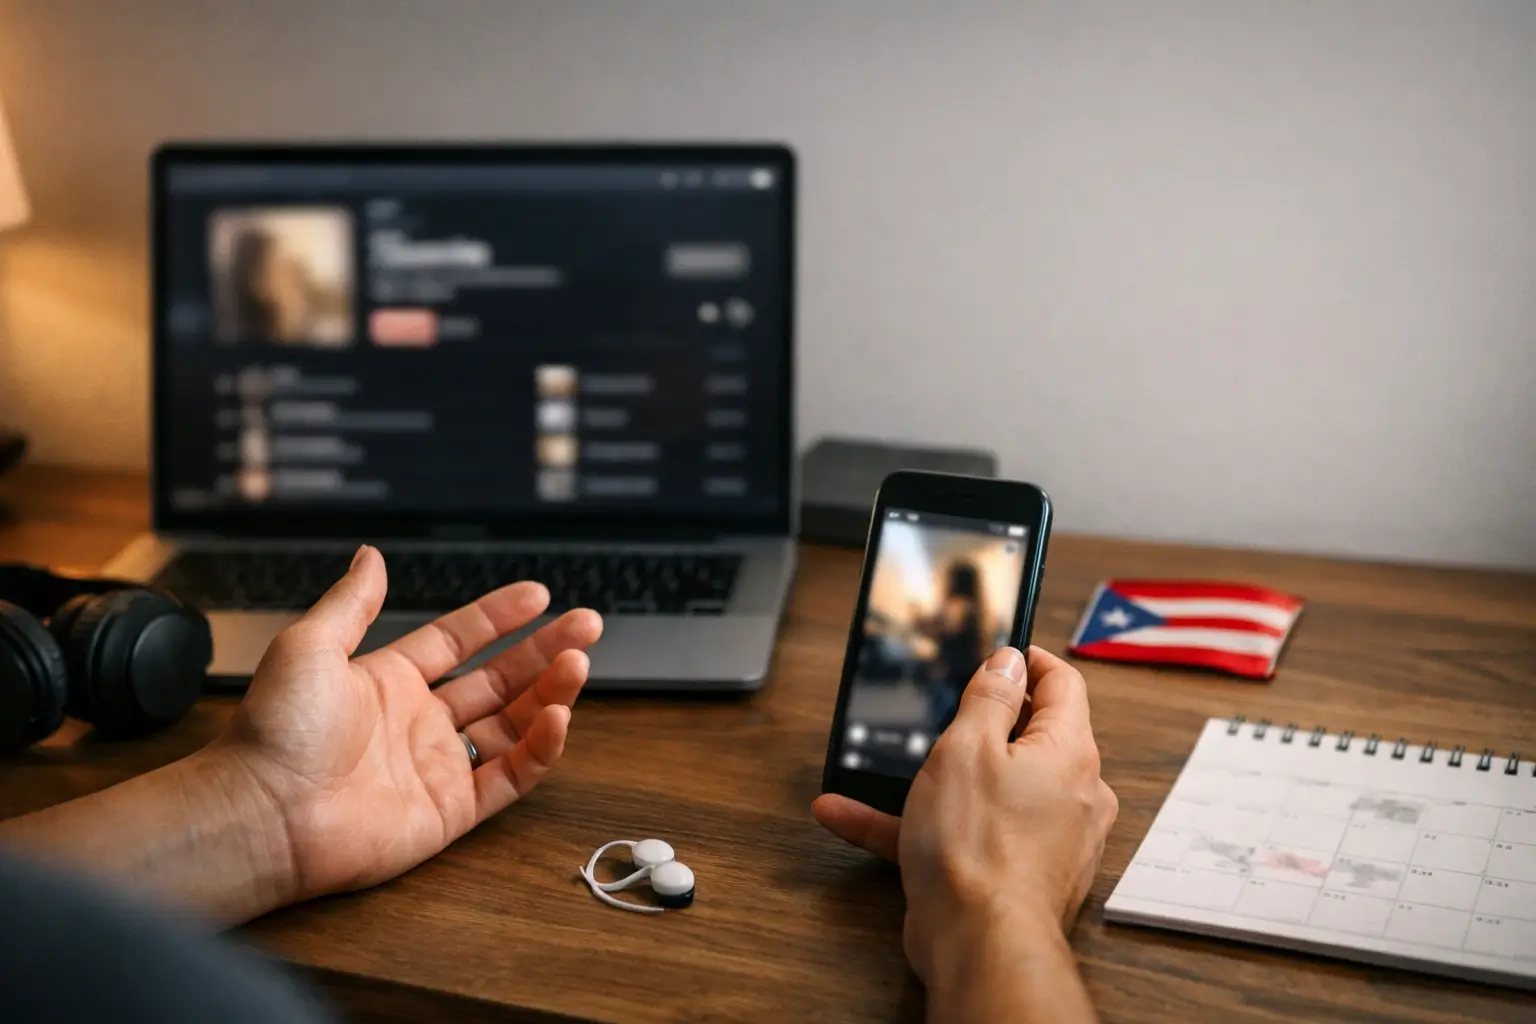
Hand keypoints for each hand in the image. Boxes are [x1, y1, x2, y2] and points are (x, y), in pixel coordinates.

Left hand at [212, 545, 602, 903]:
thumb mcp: (310, 645)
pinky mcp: (449, 811)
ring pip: (513, 725)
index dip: (500, 617)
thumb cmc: (274, 731)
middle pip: (499, 679)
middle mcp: (417, 721)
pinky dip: (539, 750)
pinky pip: (508, 777)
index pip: (459, 640)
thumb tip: (370, 555)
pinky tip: (557, 718)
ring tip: (579, 664)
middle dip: (545, 651)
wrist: (263, 812)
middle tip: (586, 626)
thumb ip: (353, 602)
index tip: (539, 595)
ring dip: (550, 694)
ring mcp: (437, 766)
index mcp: (387, 681)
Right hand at [813, 646, 1115, 1013]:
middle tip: (941, 706)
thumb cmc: (978, 849)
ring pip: (986, 789)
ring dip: (932, 778)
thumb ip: (989, 697)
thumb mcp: (967, 747)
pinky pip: (964, 834)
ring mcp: (1045, 838)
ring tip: (881, 766)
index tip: (1000, 651)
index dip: (1028, 660)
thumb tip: (1008, 662)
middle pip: (1028, 736)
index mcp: (1068, 752)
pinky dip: (916, 823)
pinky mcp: (1013, 873)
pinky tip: (853, 816)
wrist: (979, 945)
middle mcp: (1070, 794)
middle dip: (976, 722)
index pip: (1063, 684)